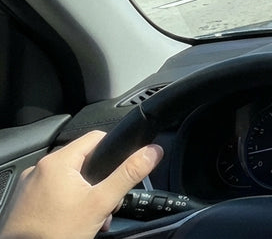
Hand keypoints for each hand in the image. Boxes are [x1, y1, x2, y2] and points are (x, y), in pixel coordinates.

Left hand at [0, 131, 162, 238]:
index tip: (122, 168)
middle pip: (83, 162)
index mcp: (57, 161)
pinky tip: (73, 220)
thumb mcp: (101, 202)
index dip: (115, 150)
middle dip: (100, 182)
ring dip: (84, 194)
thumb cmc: (56, 232)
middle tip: (106, 204)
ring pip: (68, 179)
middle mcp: (39, 169)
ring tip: (91, 217)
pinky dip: (66, 202)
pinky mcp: (25, 201)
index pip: (96, 138)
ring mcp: (29, 185)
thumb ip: (128, 174)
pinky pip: (52, 192)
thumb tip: (152, 152)